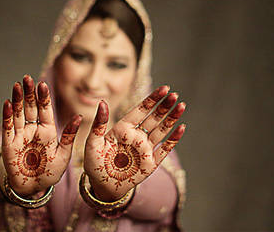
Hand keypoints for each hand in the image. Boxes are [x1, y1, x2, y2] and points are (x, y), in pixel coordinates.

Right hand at [1, 75, 81, 196]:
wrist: (34, 188)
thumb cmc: (50, 173)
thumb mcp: (63, 155)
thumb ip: (69, 135)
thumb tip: (79, 116)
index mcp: (47, 130)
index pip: (45, 109)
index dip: (43, 97)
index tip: (42, 84)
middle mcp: (33, 130)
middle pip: (30, 107)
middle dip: (29, 93)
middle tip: (27, 78)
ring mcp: (20, 135)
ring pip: (18, 113)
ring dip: (17, 99)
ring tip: (17, 85)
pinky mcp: (9, 144)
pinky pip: (8, 127)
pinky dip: (7, 115)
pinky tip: (7, 103)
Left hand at [84, 86, 186, 200]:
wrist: (101, 186)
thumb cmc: (94, 164)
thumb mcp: (92, 143)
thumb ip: (99, 123)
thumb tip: (102, 101)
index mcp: (123, 129)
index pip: (140, 110)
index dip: (152, 100)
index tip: (164, 88)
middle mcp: (136, 136)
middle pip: (153, 118)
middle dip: (164, 106)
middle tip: (174, 94)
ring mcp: (145, 149)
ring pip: (161, 130)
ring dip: (171, 118)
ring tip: (181, 105)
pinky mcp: (151, 163)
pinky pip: (164, 149)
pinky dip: (173, 139)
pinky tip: (181, 128)